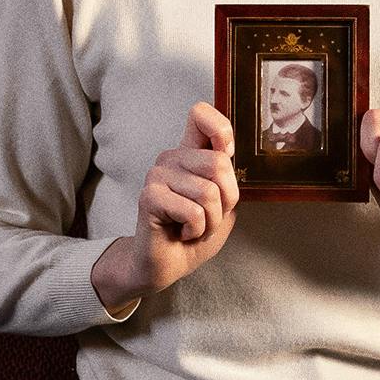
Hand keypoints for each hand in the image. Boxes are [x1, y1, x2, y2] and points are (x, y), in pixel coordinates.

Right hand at [92, 102, 239, 311]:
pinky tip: (182, 232)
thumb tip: (229, 154)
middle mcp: (172, 158)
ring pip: (209, 192)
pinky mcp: (149, 196)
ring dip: (211, 221)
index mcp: (190, 154)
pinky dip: (197, 230)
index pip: (200, 114)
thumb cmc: (194, 232)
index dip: (221, 129)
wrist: (166, 264)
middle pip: (219, 163)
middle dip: (226, 200)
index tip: (227, 153)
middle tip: (209, 216)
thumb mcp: (223, 203)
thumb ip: (227, 177)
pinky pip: (193, 211)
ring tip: (195, 227)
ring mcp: (157, 175)